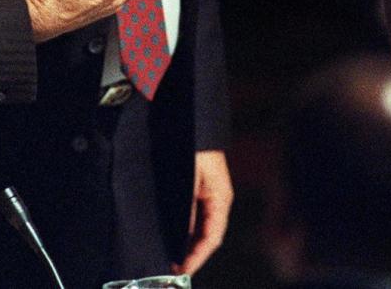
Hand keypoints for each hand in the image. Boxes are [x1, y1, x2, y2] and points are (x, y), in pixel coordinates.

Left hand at [173, 149, 232, 274]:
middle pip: (206, 236)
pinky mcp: (194, 189)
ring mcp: (205, 195)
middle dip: (191, 254)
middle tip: (172, 269)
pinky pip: (191, 217)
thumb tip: (182, 236)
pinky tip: (170, 236)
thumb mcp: (189, 179)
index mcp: (221, 199)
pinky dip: (182, 229)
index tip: (182, 270)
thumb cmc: (193, 146)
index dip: (198, 256)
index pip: (212, 238)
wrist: (189, 119)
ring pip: (197, 228)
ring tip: (169, 258)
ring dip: (186, 244)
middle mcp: (215, 200)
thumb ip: (188, 208)